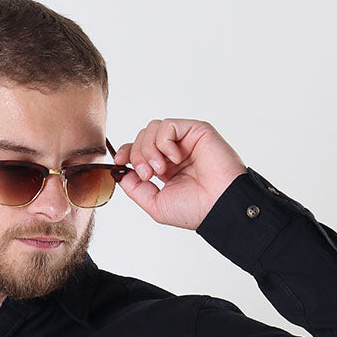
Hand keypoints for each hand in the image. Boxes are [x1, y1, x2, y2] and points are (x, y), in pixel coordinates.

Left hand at [112, 119, 247, 230]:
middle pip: (142, 137)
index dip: (126, 152)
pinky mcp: (196, 130)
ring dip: (149, 150)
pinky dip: (165, 142)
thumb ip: (135, 189)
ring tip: (161, 169)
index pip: (139, 150)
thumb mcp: (155, 204)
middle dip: (137, 155)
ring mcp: (186, 141)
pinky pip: (168, 126)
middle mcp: (175, 153)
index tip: (119, 161)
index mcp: (167, 169)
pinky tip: (175, 159)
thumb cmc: (195, 209)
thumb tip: (120, 173)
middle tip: (147, 174)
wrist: (218, 206)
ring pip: (152, 129)